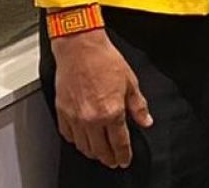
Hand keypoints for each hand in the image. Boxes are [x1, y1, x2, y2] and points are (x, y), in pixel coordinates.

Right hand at [49, 29, 151, 168]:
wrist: (80, 47)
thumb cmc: (104, 60)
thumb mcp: (130, 82)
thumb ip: (138, 106)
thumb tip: (146, 121)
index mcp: (112, 111)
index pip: (119, 143)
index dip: (123, 155)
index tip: (125, 160)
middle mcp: (92, 118)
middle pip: (101, 150)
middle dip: (109, 158)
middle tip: (113, 160)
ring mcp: (75, 116)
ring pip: (83, 146)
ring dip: (93, 152)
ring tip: (99, 152)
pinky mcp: (62, 111)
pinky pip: (68, 135)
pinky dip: (76, 141)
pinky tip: (82, 139)